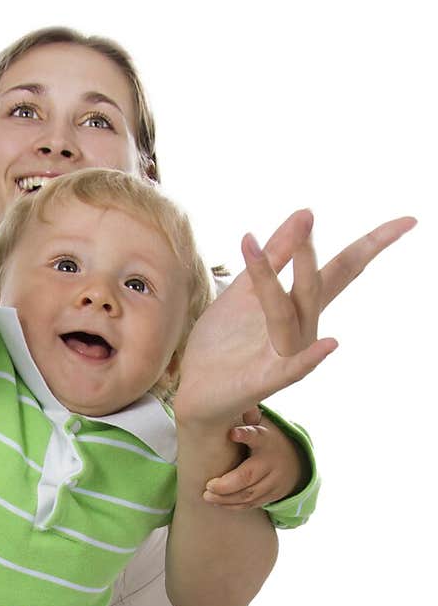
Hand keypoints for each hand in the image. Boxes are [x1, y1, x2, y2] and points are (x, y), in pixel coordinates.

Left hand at [174, 209, 416, 430]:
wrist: (195, 393)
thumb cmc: (222, 345)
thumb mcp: (244, 291)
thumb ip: (274, 256)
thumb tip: (304, 212)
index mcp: (298, 306)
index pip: (341, 270)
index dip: (373, 245)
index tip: (409, 220)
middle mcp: (301, 330)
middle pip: (317, 287)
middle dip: (311, 255)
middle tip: (306, 219)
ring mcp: (286, 355)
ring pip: (288, 313)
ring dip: (274, 283)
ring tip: (261, 251)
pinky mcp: (267, 380)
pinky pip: (294, 368)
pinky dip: (311, 357)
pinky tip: (331, 343)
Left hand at [202, 408, 308, 507]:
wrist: (293, 462)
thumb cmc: (264, 441)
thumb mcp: (259, 426)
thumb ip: (244, 418)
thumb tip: (226, 397)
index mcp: (265, 440)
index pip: (257, 435)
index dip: (246, 434)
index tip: (233, 432)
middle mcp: (270, 462)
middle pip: (249, 476)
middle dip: (227, 484)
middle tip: (208, 486)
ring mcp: (273, 481)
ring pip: (248, 495)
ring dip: (225, 498)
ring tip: (207, 496)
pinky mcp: (271, 495)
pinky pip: (251, 504)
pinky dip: (232, 506)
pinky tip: (217, 503)